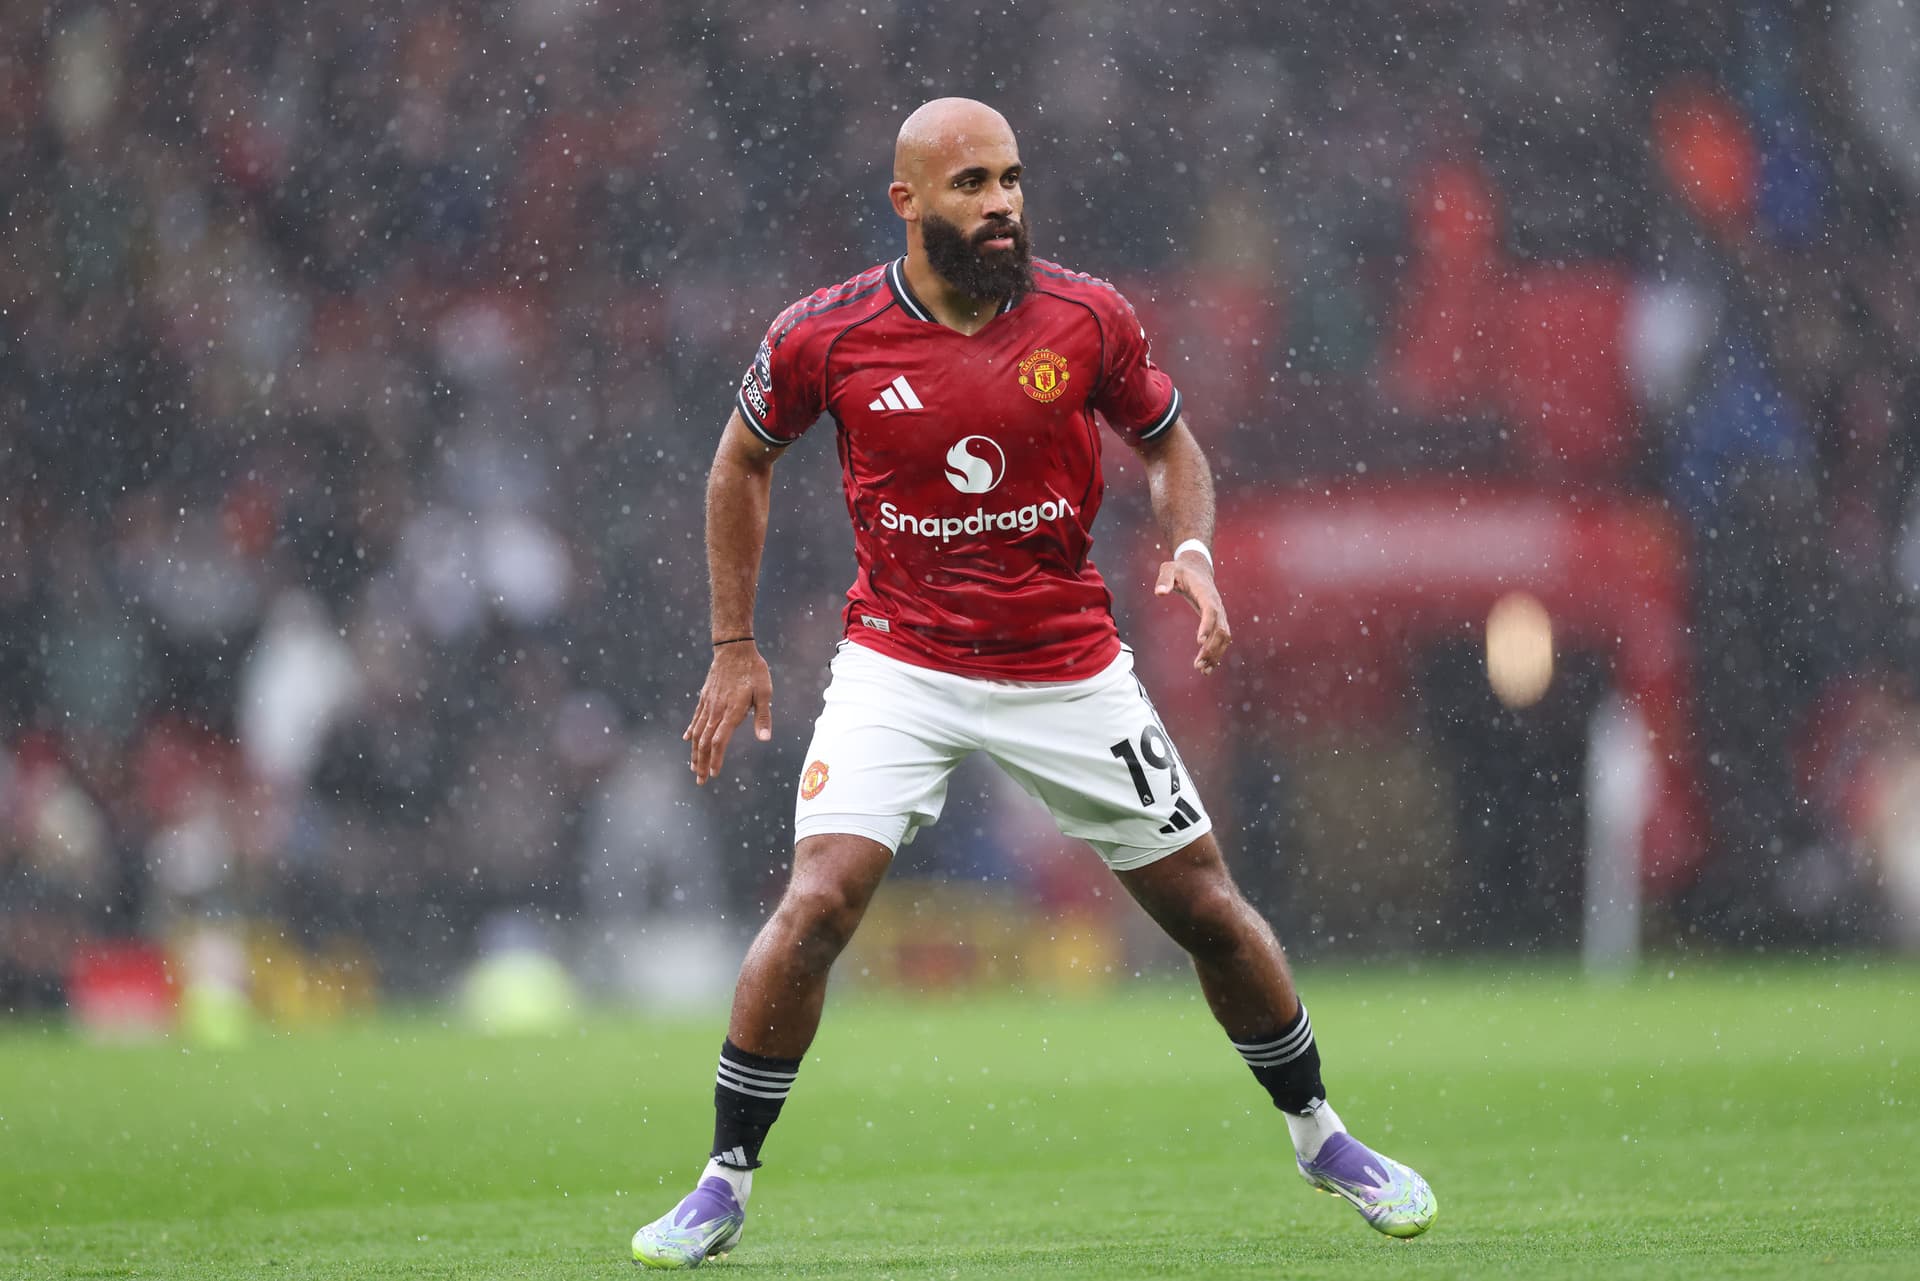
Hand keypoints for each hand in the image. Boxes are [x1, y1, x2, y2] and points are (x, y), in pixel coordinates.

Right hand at [683, 643, 773, 783]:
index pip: (719, 741)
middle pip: (705, 742)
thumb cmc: (753, 670)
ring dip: (694, 752)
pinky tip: (686, 740)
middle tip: (700, 781)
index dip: (716, 759)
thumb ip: (763, 717)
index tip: (714, 774)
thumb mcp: (765, 693)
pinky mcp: (705, 698)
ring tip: (693, 767)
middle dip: (702, 763)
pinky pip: (695, 718)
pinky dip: (690, 732)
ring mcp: (708, 704)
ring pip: (697, 733)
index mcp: (731, 712)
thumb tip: (765, 739)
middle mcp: (716, 711)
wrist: (733, 648)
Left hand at [1154, 551, 1231, 674]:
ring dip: (1215, 654)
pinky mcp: (1217, 622)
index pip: (1211, 610)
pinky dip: (1216, 653)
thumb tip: (1160, 592)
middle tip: (1198, 664)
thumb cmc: (1180, 570)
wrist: (1197, 569)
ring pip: (1224, 637)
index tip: (1199, 641)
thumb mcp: (1169, 569)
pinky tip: (1207, 668)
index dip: (1207, 625)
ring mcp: (1220, 614)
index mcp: (1206, 593)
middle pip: (1220, 629)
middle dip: (1211, 647)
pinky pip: (1221, 639)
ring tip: (1202, 670)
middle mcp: (1217, 605)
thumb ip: (1164, 579)